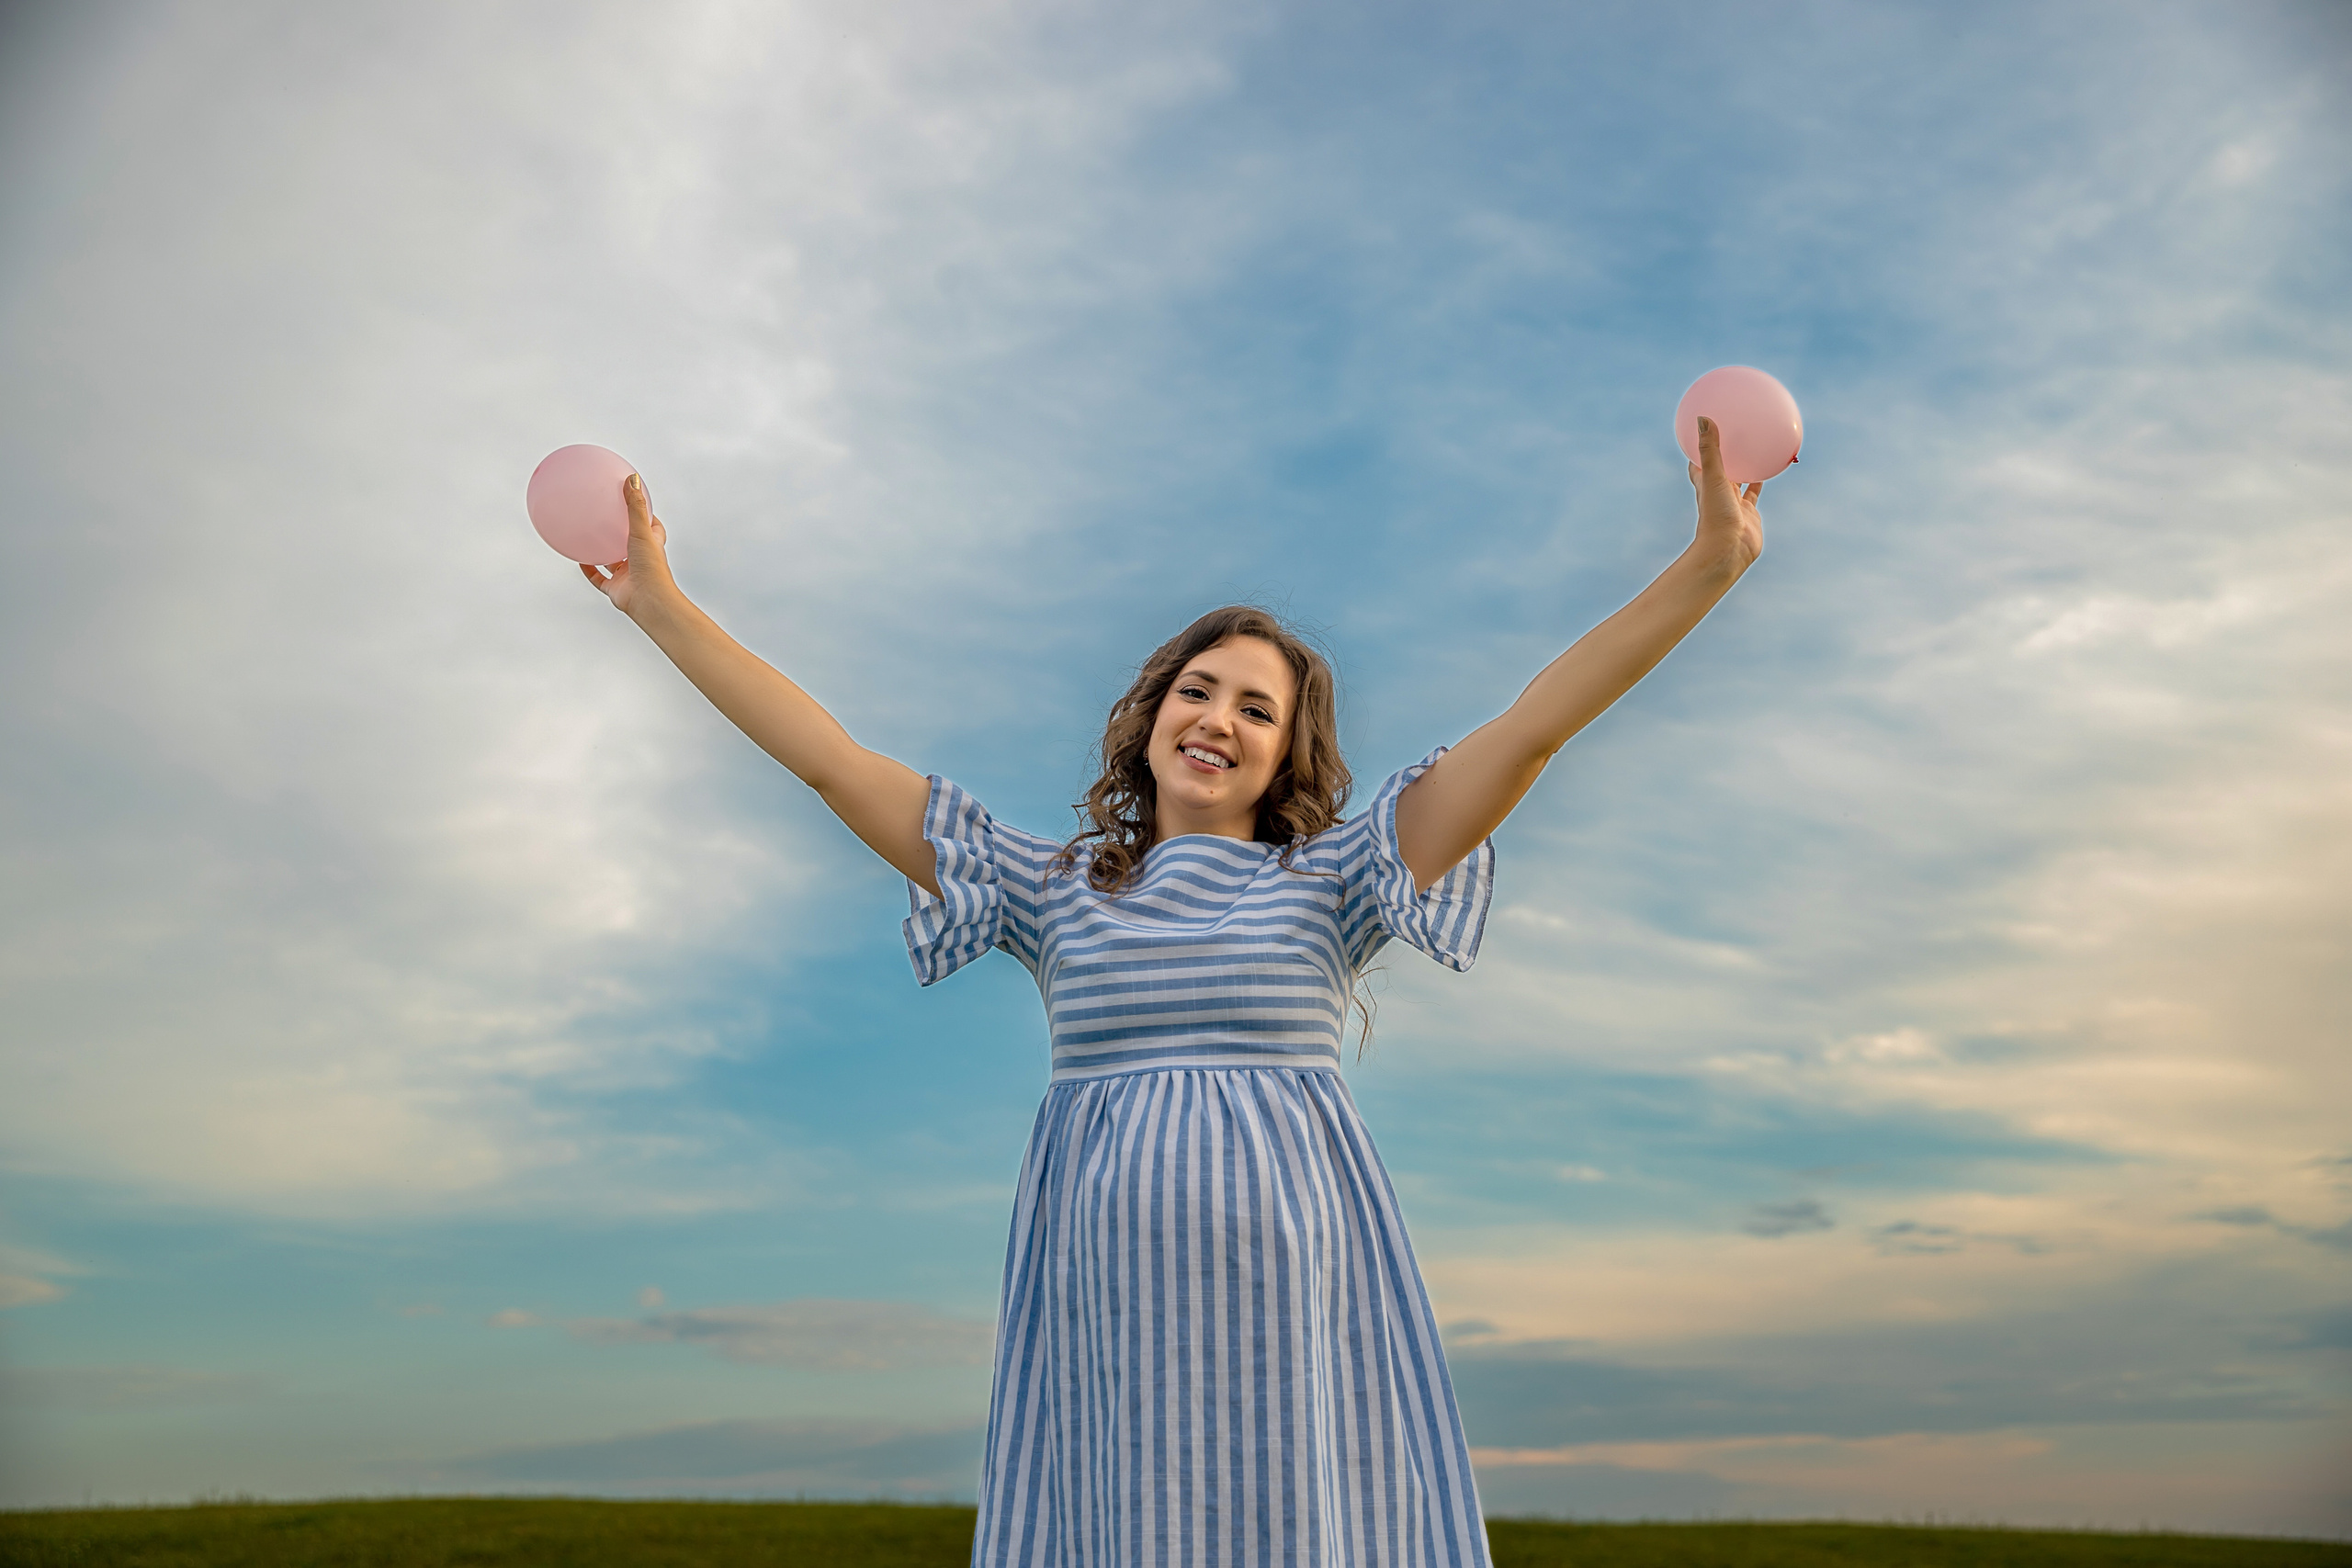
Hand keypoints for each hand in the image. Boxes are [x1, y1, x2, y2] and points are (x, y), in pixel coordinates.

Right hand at [580, 473, 674, 617]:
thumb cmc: (651, 566)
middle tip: (607, 517)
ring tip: (588, 536)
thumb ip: (635, 506)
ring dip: (603, 551)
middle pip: (632, 543)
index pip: (653, 527)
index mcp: (652, 546)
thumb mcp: (642, 530)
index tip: (634, 502)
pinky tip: (578, 558)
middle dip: (622, 532)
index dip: (646, 515)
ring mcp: (628, 575)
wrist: (648, 601)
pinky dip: (589, 569)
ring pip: (613, 562)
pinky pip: (598, 578)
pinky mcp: (616, 589)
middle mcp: (641, 560)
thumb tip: (631, 478)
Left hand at [1687, 415, 1763, 574]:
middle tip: (1731, 432)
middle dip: (1723, 454)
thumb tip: (1702, 418)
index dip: (1698, 447)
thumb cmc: (1716, 515)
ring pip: (1738, 479)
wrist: (1729, 550)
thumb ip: (1710, 450)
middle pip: (1719, 469)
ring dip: (1743, 466)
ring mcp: (1733, 503)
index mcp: (1704, 483)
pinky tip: (1771, 464)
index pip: (1697, 462)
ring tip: (1752, 445)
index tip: (1702, 430)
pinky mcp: (1749, 512)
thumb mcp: (1713, 478)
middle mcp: (1717, 492)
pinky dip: (1761, 479)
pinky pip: (1755, 491)